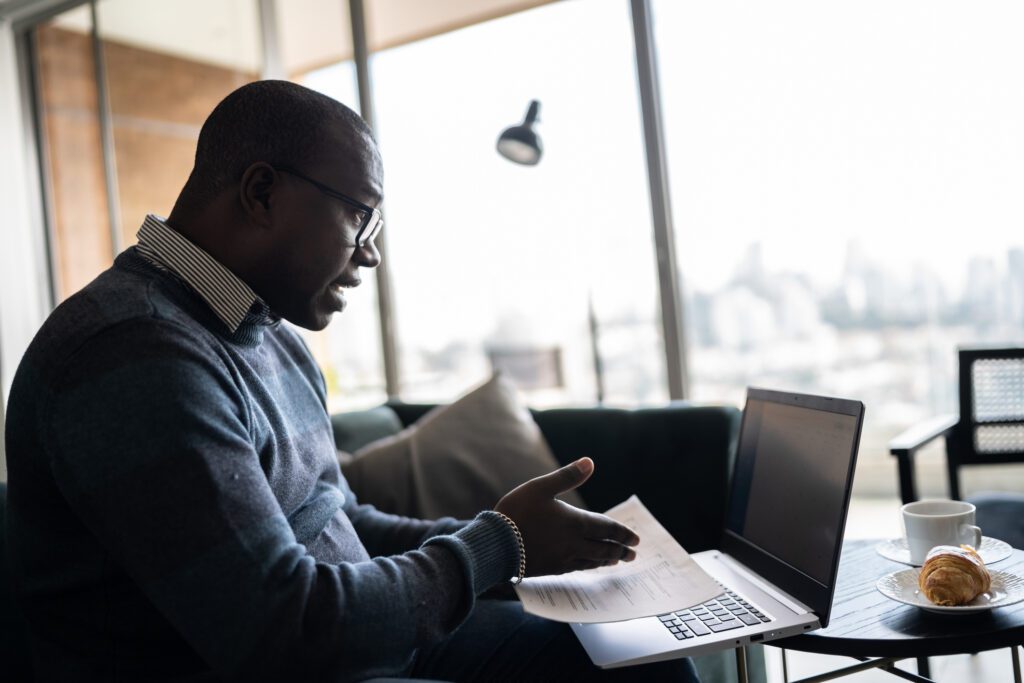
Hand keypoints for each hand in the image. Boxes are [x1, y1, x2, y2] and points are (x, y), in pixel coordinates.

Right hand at [494, 457, 639, 576]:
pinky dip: (589, 566)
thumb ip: (567, 476)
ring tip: (616, 560)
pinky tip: (588, 565)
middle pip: (604, 548)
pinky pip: (578, 568)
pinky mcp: (551, 568)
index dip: (623, 533)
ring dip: (608, 560)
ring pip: (593, 561)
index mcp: (575, 522)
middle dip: (621, 550)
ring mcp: (563, 558)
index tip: (637, 539)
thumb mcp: (541, 487)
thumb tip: (590, 462)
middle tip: (633, 554)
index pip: (607, 529)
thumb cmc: (517, 512)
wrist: (496, 544)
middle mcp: (574, 543)